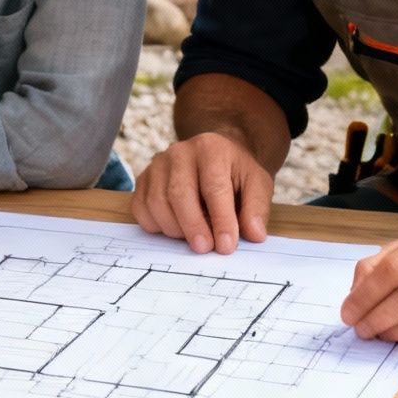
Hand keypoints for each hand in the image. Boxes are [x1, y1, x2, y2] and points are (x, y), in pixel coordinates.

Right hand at [130, 131, 272, 254]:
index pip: (214, 188)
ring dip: (175, 229)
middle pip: (179, 194)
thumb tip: (254, 234)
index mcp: (211, 149)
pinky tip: (175, 229)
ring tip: (194, 238)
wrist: (215, 155)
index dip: (220, 220)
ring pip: (156, 202)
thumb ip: (256, 208)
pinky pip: (141, 207)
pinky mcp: (143, 178)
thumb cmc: (235, 172)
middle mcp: (180, 152)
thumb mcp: (257, 183)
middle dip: (193, 226)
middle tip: (205, 249)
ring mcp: (157, 164)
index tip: (227, 246)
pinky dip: (155, 225)